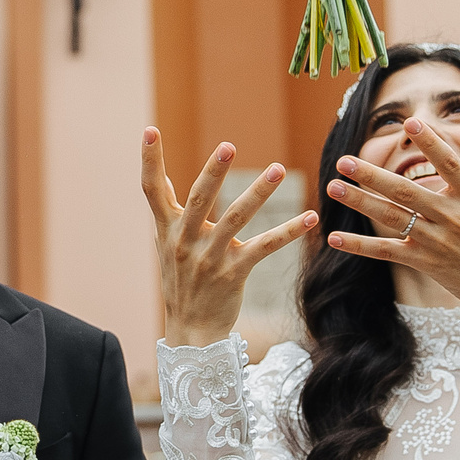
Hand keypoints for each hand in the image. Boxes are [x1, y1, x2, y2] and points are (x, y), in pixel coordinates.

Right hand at [143, 129, 317, 348]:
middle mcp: (185, 240)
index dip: (150, 160)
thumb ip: (165, 210)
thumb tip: (161, 178)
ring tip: (278, 169)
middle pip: (198, 200)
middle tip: (227, 146)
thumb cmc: (179, 282)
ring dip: (258, 193)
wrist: (191, 329)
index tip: (149, 130)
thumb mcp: (165, 246)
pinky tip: (310, 218)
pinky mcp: (234, 273)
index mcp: (167, 229)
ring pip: (236, 219)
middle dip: (213, 172)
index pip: (151, 189)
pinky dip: (288, 232)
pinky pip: (265, 247)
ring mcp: (210, 257)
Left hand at [324, 118, 459, 306]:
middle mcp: (452, 216)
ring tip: (333, 187)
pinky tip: (334, 237)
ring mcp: (436, 240)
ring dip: (361, 203)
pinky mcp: (423, 261)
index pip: (449, 164)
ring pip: (392, 218)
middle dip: (374, 176)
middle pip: (407, 192)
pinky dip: (360, 247)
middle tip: (343, 161)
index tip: (409, 123)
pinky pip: (387, 252)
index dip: (431, 144)